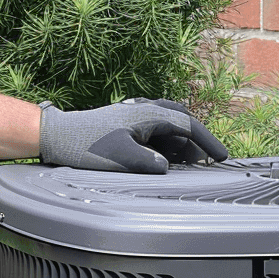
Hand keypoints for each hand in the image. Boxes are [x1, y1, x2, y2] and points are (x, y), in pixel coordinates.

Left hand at [38, 98, 233, 173]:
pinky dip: (167, 144)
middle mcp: (144, 110)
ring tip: (191, 163)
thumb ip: (146, 163)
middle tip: (210, 159)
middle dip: (198, 140)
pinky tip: (167, 159)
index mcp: (147, 113)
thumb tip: (167, 167)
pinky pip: (156, 131)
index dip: (207, 141)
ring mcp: (135, 116)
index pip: (187, 124)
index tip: (222, 156)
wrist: (56, 135)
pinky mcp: (126, 125)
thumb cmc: (84, 145)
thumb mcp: (118, 157)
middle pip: (182, 120)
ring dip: (182, 143)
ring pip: (169, 126)